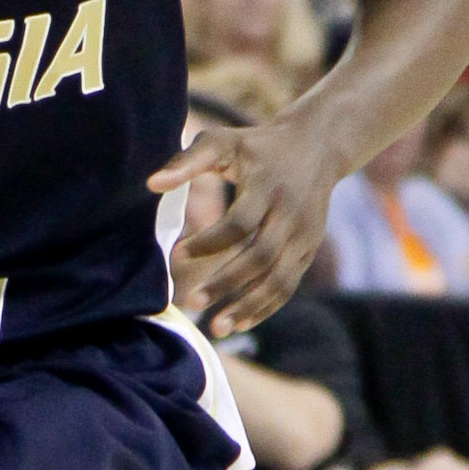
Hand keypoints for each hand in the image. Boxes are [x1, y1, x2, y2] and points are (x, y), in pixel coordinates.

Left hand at [151, 114, 336, 337]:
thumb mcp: (222, 141)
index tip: (178, 254)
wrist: (317, 146)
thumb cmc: (256, 145)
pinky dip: (266, 307)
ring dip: (249, 306)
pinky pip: (288, 285)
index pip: (240, 222)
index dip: (209, 242)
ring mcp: (305, 235)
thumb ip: (186, 161)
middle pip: (261, 256)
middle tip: (192, 302)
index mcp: (269, 187)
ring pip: (279, 278)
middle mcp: (291, 213)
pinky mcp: (309, 249)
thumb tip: (151, 184)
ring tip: (217, 328)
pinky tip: (239, 323)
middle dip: (227, 282)